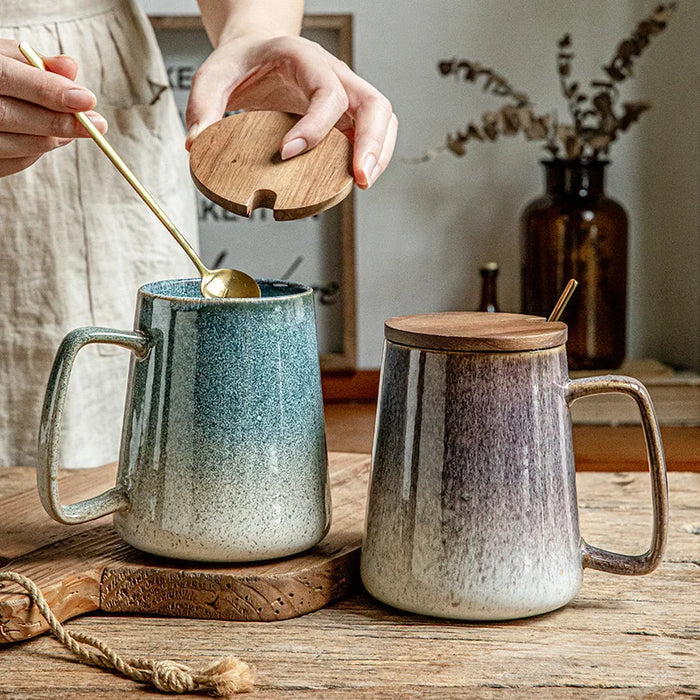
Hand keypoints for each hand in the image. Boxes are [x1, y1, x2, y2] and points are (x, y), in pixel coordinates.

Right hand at [0, 39, 107, 177]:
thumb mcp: (1, 56)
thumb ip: (33, 62)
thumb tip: (71, 68)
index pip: (6, 79)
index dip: (48, 91)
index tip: (87, 99)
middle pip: (10, 116)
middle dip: (59, 121)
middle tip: (96, 124)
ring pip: (15, 145)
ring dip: (52, 138)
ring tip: (76, 129)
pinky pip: (12, 163)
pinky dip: (36, 151)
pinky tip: (53, 137)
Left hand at [185, 34, 396, 188]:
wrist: (258, 50)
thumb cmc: (241, 62)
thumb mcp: (214, 74)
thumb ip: (202, 105)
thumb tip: (197, 143)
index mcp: (304, 58)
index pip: (326, 91)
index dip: (314, 126)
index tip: (287, 154)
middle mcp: (334, 73)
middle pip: (373, 103)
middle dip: (370, 144)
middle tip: (359, 179)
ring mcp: (346, 94)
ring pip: (383, 118)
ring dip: (378, 153)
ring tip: (362, 183)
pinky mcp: (347, 115)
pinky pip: (374, 133)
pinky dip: (373, 156)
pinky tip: (356, 178)